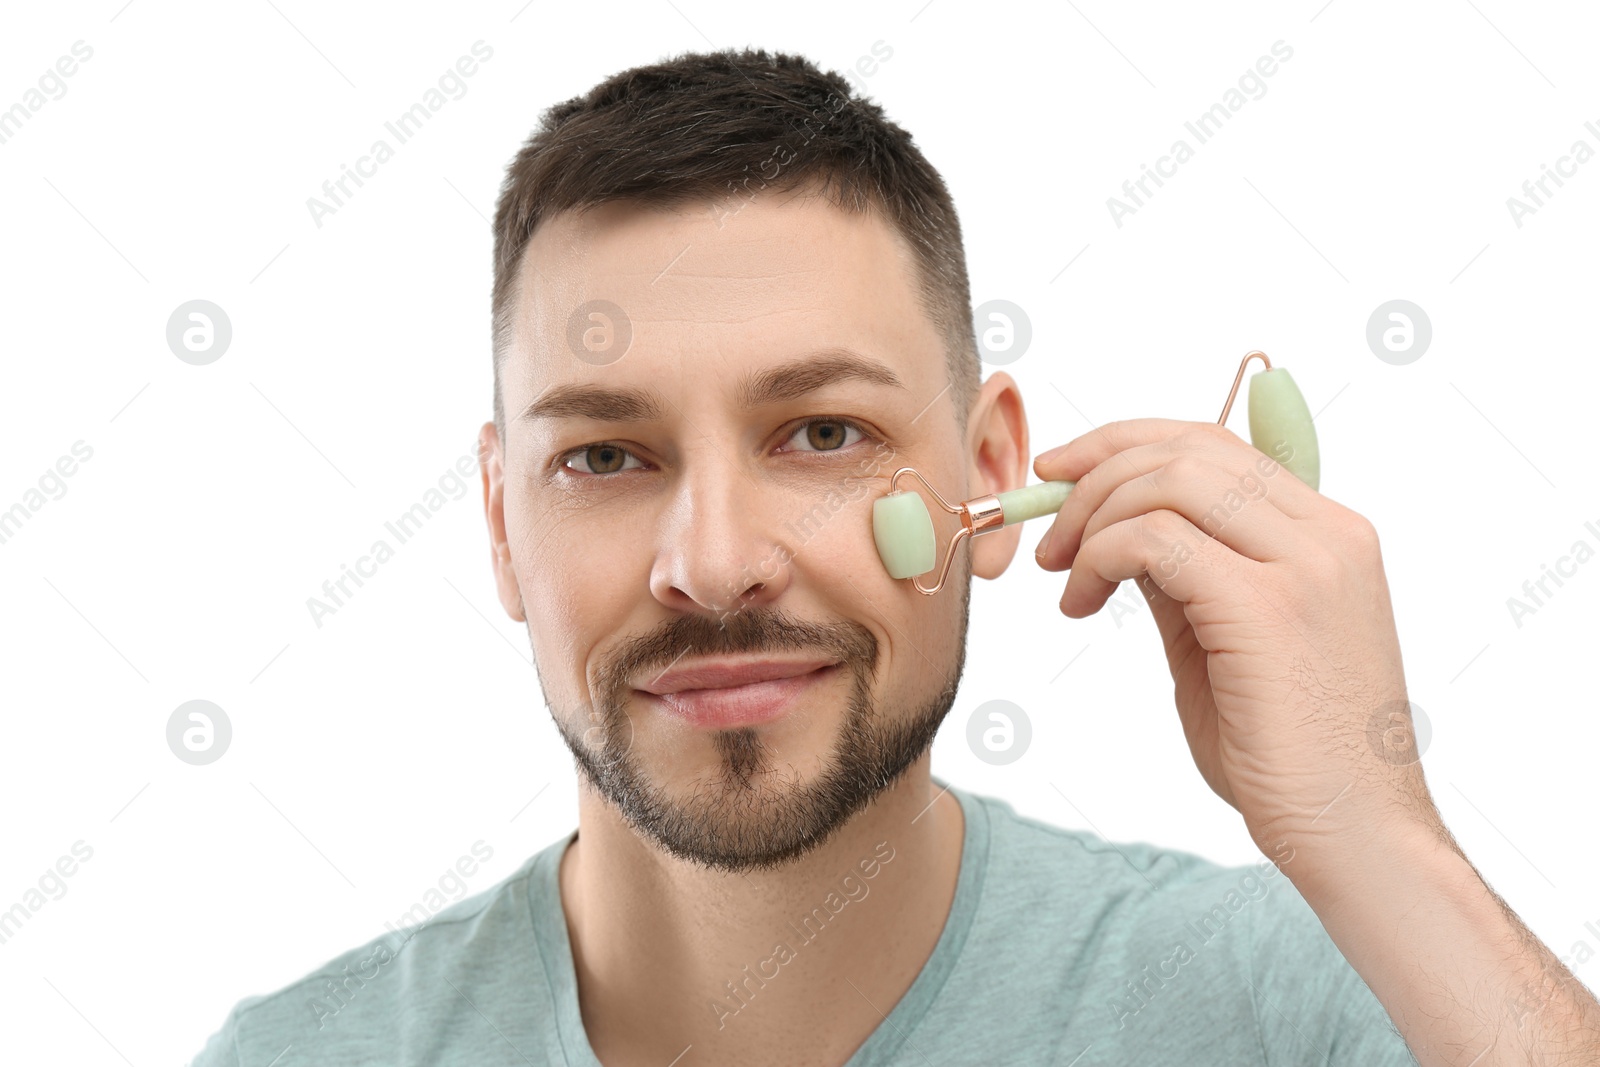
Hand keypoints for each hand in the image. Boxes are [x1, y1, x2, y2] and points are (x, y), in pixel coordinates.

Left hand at [1033, 418, 1434, 863]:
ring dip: (1091, 516)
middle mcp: (1329, 534)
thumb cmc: (1287, 753)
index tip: (1063, 471)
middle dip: (1095, 473)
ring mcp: (1306, 565)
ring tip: (1065, 576)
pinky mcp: (1268, 607)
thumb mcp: (1224, 639)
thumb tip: (1120, 528)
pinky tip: (1082, 604)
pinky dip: (1100, 556)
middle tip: (1048, 534)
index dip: (1127, 442)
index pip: (1218, 443)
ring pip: (1169, 481)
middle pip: (1188, 448)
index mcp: (1330, 534)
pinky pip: (1154, 538)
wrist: (1354, 836)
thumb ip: (1186, 574)